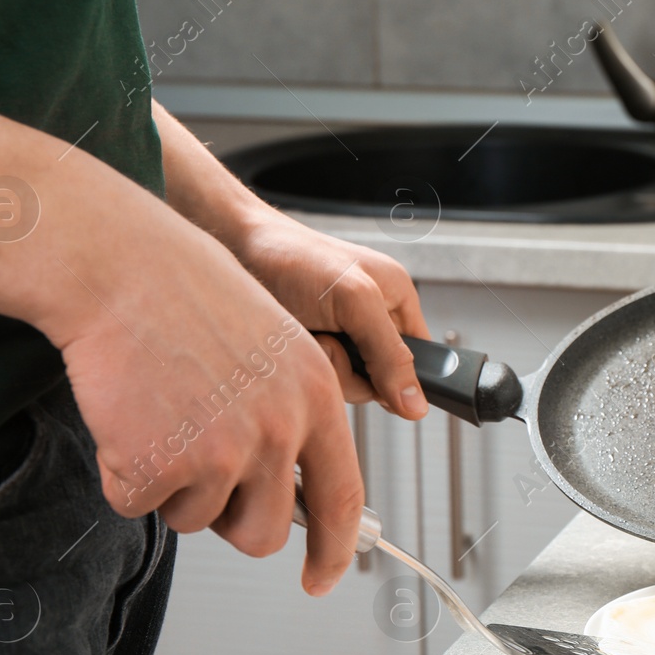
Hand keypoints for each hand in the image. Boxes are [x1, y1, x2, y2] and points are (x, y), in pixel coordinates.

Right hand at [53, 224, 362, 595]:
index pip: (342, 498)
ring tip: (162, 413)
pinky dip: (123, 473)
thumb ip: (292, 418)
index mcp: (316, 399)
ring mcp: (220, 452)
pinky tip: (127, 415)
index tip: (322, 578)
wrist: (119, 268)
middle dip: (229, 519)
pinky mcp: (159, 465)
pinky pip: (138, 505)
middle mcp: (278, 430)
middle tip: (199, 470)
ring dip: (171, 484)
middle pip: (265, 533)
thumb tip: (292, 488)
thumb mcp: (275, 349)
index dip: (335, 550)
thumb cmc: (187, 296)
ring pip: (197, 520)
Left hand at [232, 213, 431, 421]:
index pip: (422, 358)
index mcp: (397, 299)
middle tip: (330, 338)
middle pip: (381, 381)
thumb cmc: (293, 258)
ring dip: (324, 366)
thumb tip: (417, 405)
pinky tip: (290, 340)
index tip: (379, 379)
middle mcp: (371, 321)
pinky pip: (319, 382)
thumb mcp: (355, 301)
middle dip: (353, 370)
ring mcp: (339, 339)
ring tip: (306, 332)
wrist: (232, 249)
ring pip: (348, 386)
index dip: (405, 377)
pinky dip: (302, 367)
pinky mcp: (309, 351)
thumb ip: (390, 354)